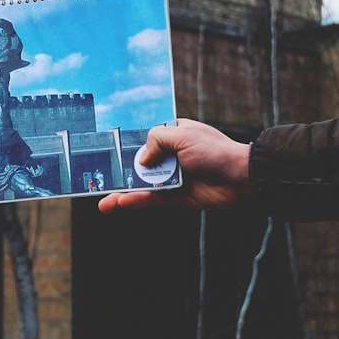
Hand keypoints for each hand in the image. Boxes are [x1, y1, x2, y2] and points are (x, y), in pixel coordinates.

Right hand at [98, 118, 250, 212]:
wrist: (243, 180)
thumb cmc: (215, 151)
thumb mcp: (182, 136)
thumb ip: (156, 141)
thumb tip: (140, 159)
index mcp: (173, 135)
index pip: (144, 138)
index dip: (124, 143)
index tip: (104, 148)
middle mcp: (170, 156)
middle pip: (138, 164)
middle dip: (117, 172)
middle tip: (95, 179)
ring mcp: (172, 177)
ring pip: (141, 184)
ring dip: (122, 192)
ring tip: (103, 201)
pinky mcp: (176, 197)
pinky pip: (152, 199)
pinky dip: (137, 201)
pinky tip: (121, 202)